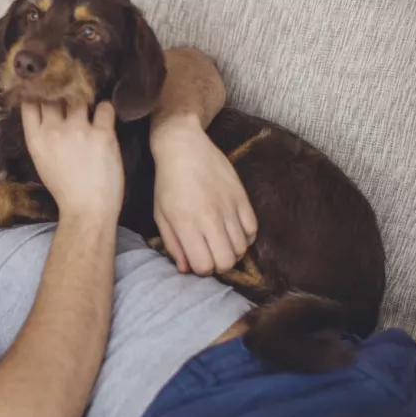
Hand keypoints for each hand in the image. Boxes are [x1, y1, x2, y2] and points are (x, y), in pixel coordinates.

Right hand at [21, 100, 123, 221]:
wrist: (87, 209)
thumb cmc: (65, 189)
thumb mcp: (43, 161)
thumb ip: (43, 136)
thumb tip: (49, 113)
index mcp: (36, 139)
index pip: (30, 103)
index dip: (39, 92)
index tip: (46, 89)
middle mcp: (54, 130)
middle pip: (54, 94)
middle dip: (62, 92)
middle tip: (72, 94)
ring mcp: (78, 130)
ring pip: (80, 98)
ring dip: (85, 101)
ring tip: (90, 109)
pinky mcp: (102, 134)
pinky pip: (105, 108)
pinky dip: (106, 110)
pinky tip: (105, 119)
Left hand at [151, 116, 256, 275]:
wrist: (184, 147)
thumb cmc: (167, 183)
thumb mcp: (161, 215)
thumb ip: (173, 244)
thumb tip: (186, 269)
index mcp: (186, 223)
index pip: (204, 265)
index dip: (201, 268)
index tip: (196, 258)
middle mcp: (209, 217)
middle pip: (226, 261)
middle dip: (218, 265)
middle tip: (210, 254)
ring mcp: (229, 206)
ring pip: (242, 248)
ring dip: (232, 251)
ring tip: (220, 242)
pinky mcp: (242, 197)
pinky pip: (253, 230)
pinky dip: (245, 237)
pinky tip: (233, 231)